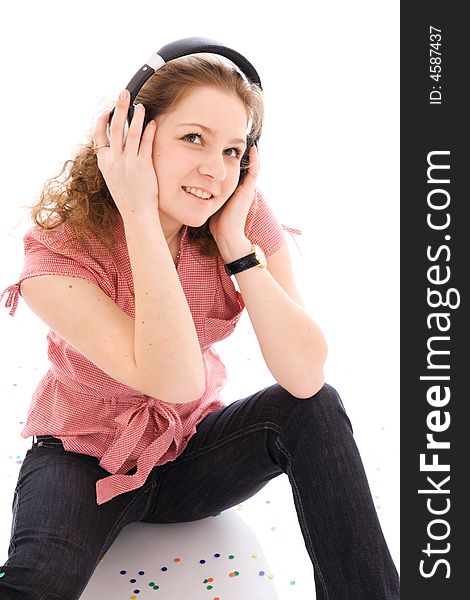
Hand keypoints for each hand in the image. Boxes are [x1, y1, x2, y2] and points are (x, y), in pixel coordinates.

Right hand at [92, 89, 158, 219]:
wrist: (136, 214)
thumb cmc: (127, 197)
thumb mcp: (113, 178)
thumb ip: (111, 161)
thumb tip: (113, 146)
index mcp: (104, 162)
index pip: (98, 134)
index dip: (102, 119)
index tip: (108, 110)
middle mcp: (114, 161)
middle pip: (115, 127)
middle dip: (119, 107)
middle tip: (124, 93)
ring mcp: (128, 163)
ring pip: (131, 132)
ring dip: (136, 116)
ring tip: (141, 105)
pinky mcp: (143, 166)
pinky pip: (146, 143)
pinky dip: (149, 130)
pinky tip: (152, 122)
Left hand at [208, 144, 259, 248]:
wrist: (226, 235)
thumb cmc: (216, 224)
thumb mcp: (210, 204)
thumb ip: (206, 194)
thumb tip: (192, 187)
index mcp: (233, 191)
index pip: (233, 170)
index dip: (230, 158)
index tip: (223, 146)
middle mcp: (242, 188)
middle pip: (242, 166)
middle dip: (238, 153)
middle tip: (235, 138)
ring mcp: (247, 189)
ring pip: (250, 167)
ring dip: (248, 154)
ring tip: (244, 139)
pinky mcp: (248, 191)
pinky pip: (254, 172)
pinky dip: (255, 160)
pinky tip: (253, 149)